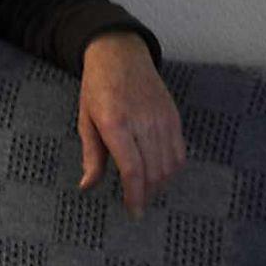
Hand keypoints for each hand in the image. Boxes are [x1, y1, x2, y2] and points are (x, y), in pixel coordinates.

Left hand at [78, 32, 185, 218]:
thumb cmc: (97, 87)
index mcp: (116, 123)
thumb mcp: (85, 120)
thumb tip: (88, 186)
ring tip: (146, 191)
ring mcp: (162, 119)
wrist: (120, 54)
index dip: (134, 196)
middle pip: (154, 172)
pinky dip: (172, 169)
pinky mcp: (174, 117)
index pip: (132, 170)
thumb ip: (91, 156)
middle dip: (146, 194)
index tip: (133, 212)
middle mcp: (143, 122)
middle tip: (136, 203)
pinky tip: (159, 174)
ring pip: (169, 166)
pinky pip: (179, 152)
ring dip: (159, 184)